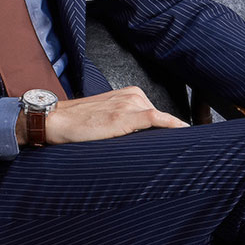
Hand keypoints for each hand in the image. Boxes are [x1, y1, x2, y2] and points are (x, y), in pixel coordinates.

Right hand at [37, 88, 184, 146]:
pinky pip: (155, 118)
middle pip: (160, 118)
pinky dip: (171, 124)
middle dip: (166, 134)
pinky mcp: (125, 116)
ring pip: (159, 120)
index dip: (169, 129)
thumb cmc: (80, 123)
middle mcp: (132, 96)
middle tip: (178, 150)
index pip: (157, 114)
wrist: (58, 121)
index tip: (186, 140)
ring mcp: (129, 104)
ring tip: (173, 150)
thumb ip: (127, 121)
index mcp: (130, 94)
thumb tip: (145, 141)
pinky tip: (183, 131)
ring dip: (167, 134)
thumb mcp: (108, 116)